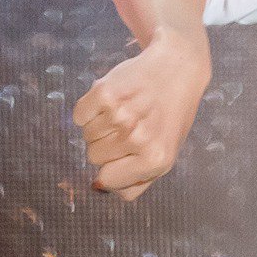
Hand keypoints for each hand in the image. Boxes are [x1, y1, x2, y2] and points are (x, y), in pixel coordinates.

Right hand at [73, 27, 210, 200]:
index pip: (108, 180)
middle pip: (94, 157)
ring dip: (100, 126)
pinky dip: (90, 110)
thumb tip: (99, 187)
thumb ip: (136, 180)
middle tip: (131, 127)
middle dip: (107, 146)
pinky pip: (80, 116)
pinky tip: (113, 101)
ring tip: (126, 111)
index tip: (127, 154)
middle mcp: (138, 140)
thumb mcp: (164, 156)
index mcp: (155, 161)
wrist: (176, 69)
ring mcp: (120, 115)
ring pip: (86, 136)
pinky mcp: (104, 93)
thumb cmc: (168, 117)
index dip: (113, 168)